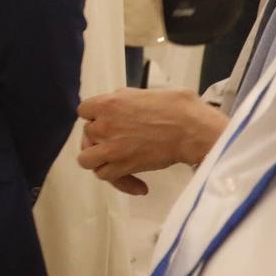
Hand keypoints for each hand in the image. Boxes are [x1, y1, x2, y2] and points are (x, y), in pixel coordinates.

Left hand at [76, 88, 227, 188]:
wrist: (191, 128)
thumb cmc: (177, 106)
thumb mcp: (144, 92)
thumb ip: (125, 99)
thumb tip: (122, 103)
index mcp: (108, 103)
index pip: (84, 110)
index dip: (95, 116)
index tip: (107, 120)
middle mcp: (104, 125)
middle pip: (87, 135)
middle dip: (100, 139)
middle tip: (117, 143)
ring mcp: (110, 147)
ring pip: (86, 160)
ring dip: (99, 161)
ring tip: (114, 162)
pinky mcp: (122, 166)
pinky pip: (105, 176)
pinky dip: (119, 180)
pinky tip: (137, 182)